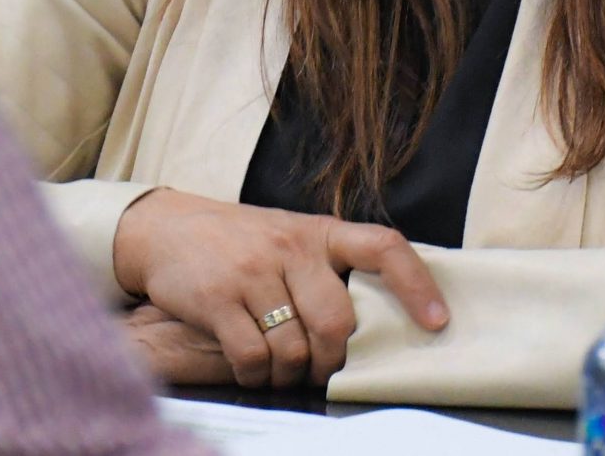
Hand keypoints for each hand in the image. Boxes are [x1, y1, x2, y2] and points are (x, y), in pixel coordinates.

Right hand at [111, 189, 448, 388]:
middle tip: (323, 370)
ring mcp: (254, 271)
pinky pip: (253, 358)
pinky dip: (257, 377)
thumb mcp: (292, 235)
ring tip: (281, 371)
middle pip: (337, 322)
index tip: (436, 322)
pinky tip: (253, 371)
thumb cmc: (242, 240)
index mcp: (320, 231)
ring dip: (290, 374)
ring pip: (294, 348)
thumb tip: (378, 319)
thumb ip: (328, 266)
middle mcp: (291, 246)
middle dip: (333, 360)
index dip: (416, 284)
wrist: (167, 227)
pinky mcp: (218, 298)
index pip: (383, 246)